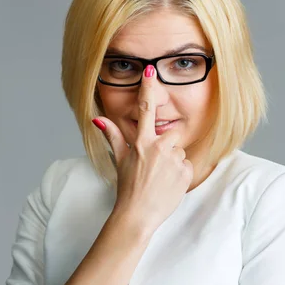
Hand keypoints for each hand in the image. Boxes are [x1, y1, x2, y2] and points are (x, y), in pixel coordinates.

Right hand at [92, 64, 192, 234]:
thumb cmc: (127, 188)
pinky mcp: (186, 172)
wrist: (138, 215)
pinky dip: (180, 173)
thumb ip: (113, 135)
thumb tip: (97, 118)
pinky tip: (169, 184)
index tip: (151, 70)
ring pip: (179, 152)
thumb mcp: (119, 159)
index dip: (148, 88)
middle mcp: (159, 148)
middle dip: (167, 144)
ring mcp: (174, 160)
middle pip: (172, 134)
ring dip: (173, 162)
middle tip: (156, 163)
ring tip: (160, 177)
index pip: (146, 109)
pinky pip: (187, 165)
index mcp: (142, 142)